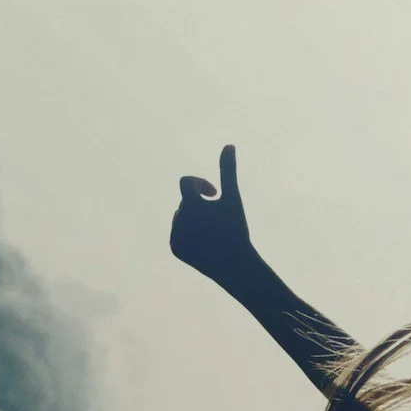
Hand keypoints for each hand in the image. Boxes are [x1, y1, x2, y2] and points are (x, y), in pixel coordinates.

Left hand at [171, 144, 258, 282]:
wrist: (234, 265)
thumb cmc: (236, 229)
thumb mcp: (233, 198)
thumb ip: (227, 171)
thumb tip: (228, 145)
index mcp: (190, 204)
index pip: (187, 182)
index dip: (201, 185)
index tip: (215, 193)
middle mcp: (178, 219)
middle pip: (186, 201)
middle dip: (201, 204)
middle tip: (218, 218)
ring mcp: (175, 235)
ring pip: (182, 216)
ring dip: (195, 217)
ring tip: (212, 231)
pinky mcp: (175, 248)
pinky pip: (179, 232)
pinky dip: (190, 232)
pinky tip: (205, 242)